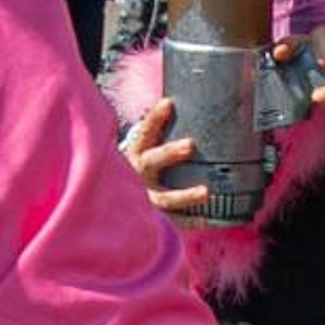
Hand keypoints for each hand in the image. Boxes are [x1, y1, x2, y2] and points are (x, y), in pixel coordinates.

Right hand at [122, 95, 208, 219]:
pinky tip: (207, 218)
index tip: (168, 103)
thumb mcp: (145, 148)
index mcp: (136, 153)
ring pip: (163, 198)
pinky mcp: (154, 218)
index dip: (154, 118)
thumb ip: (159, 131)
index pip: (144, 132)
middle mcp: (137, 175)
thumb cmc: (142, 166)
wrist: (116, 201)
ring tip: (206, 192)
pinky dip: (190, 220)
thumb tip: (187, 103)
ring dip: (185, 195)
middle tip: (190, 144)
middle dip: (170, 153)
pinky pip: (173, 221)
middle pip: (151, 162)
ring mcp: (145, 198)